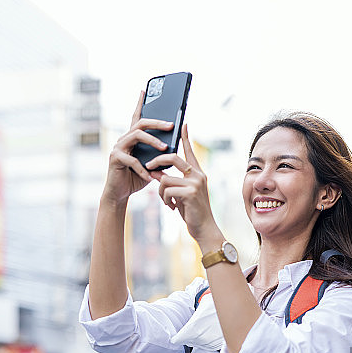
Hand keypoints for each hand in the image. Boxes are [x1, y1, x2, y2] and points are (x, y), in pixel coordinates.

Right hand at [102, 91, 171, 204]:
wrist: (121, 193)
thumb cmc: (137, 178)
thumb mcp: (152, 164)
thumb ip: (160, 155)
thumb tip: (175, 146)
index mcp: (132, 139)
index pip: (137, 118)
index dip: (139, 104)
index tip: (144, 91)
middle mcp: (124, 140)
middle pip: (140, 123)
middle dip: (157, 122)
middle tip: (170, 125)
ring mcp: (118, 147)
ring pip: (136, 135)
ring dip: (152, 141)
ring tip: (165, 148)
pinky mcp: (115, 158)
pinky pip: (131, 159)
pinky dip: (142, 168)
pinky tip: (149, 175)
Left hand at [148, 124, 221, 244]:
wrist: (204, 228)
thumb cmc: (192, 211)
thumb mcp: (181, 193)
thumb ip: (172, 181)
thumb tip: (156, 172)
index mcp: (198, 173)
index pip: (189, 151)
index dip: (186, 137)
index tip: (183, 124)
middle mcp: (198, 175)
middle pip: (173, 158)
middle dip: (157, 162)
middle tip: (147, 167)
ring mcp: (195, 183)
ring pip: (165, 178)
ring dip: (161, 191)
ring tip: (168, 201)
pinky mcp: (190, 193)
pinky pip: (166, 190)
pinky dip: (165, 200)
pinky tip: (172, 207)